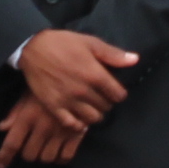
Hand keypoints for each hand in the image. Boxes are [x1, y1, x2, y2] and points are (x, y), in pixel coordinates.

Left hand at [0, 93, 85, 167]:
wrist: (78, 79)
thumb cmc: (48, 86)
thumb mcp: (28, 94)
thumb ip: (15, 112)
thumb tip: (2, 128)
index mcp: (28, 116)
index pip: (12, 143)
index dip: (4, 157)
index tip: (1, 165)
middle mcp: (43, 127)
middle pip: (29, 155)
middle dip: (27, 153)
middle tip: (29, 146)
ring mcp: (60, 132)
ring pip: (46, 158)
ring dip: (43, 156)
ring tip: (44, 148)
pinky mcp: (77, 135)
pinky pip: (65, 157)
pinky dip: (60, 158)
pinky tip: (58, 152)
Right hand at [20, 28, 136, 129]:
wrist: (33, 48)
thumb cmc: (63, 43)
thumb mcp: (90, 43)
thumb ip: (113, 54)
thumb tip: (135, 60)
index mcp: (95, 74)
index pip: (118, 95)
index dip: (118, 93)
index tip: (113, 90)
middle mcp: (83, 90)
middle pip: (106, 107)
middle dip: (107, 102)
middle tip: (101, 96)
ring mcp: (68, 101)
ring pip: (92, 118)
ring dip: (95, 114)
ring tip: (91, 106)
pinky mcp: (54, 107)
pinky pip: (72, 125)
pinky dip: (78, 124)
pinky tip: (78, 116)